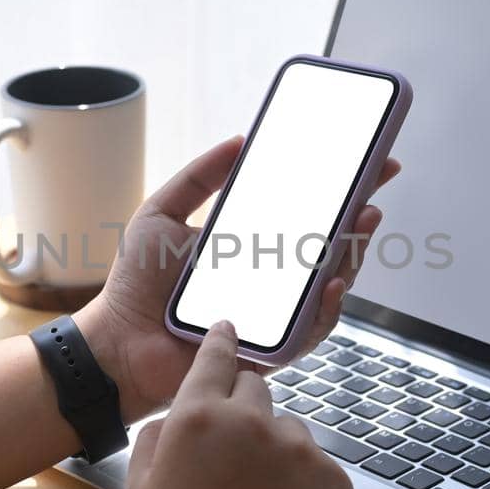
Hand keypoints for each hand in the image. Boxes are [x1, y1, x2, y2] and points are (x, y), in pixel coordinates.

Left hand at [77, 136, 399, 419]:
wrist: (118, 342)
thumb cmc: (135, 286)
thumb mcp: (161, 212)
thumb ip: (198, 177)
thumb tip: (240, 140)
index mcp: (250, 245)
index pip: (304, 215)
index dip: (338, 191)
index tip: (367, 163)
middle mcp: (269, 279)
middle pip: (329, 248)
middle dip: (358, 219)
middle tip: (372, 191)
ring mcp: (275, 314)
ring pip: (330, 286)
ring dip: (354, 255)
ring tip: (363, 223)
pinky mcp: (272, 348)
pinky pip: (312, 330)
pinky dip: (326, 308)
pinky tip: (330, 283)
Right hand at [123, 321, 353, 488]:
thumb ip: (154, 442)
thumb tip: (173, 421)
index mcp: (199, 418)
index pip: (214, 358)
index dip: (220, 341)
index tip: (228, 329)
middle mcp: (253, 421)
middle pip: (254, 387)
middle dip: (242, 406)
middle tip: (230, 451)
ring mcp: (300, 449)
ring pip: (287, 428)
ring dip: (273, 447)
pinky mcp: (335, 478)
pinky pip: (316, 465)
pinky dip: (301, 482)